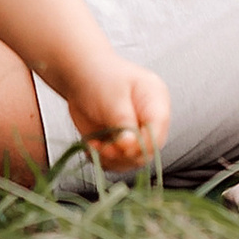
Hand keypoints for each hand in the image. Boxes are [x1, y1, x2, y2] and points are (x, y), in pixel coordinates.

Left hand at [60, 56, 171, 172]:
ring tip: (95, 145)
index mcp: (156, 101)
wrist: (80, 75)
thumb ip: (123, 122)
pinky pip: (116, 163)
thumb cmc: (99, 77)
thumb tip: (130, 146)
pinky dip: (103, 160)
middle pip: (148, 150)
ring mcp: (136, 134)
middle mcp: (149, 120)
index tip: (122, 146)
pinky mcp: (121, 144)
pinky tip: (92, 146)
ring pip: (132, 161)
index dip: (142, 144)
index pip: (158, 131)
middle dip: (124, 154)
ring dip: (112, 160)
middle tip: (105, 149)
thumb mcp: (112, 96)